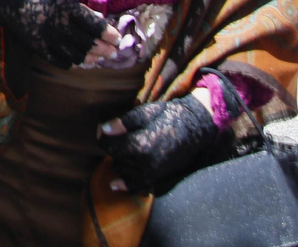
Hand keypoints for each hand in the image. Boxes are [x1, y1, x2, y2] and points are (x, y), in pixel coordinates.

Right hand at [0, 0, 119, 69]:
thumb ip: (81, 9)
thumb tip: (102, 22)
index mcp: (66, 7)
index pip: (94, 25)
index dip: (109, 34)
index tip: (118, 38)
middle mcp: (58, 23)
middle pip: (88, 43)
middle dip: (105, 49)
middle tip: (114, 52)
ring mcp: (47, 37)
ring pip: (76, 55)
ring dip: (91, 58)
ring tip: (99, 58)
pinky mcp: (38, 47)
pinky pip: (60, 61)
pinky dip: (72, 63)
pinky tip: (79, 60)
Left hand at [98, 91, 219, 192]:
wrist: (195, 127)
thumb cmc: (168, 116)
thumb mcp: (145, 112)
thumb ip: (124, 122)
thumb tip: (103, 129)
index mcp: (140, 144)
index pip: (108, 145)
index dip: (103, 135)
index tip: (103, 128)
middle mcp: (145, 163)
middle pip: (114, 157)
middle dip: (113, 146)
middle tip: (119, 136)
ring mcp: (153, 173)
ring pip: (122, 170)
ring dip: (120, 160)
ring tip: (128, 148)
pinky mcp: (159, 177)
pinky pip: (136, 186)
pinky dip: (125, 185)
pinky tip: (115, 185)